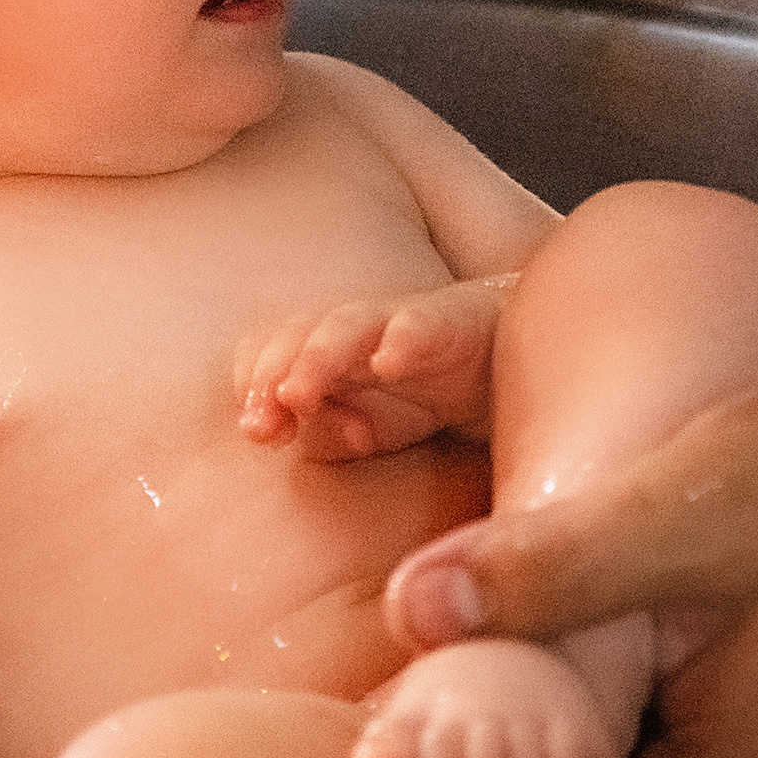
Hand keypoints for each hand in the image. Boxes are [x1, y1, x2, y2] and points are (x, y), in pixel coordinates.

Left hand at [239, 279, 508, 460]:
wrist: (502, 365)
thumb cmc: (420, 398)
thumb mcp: (369, 431)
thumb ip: (326, 436)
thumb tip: (296, 436)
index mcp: (319, 355)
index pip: (265, 354)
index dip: (254, 390)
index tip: (259, 434)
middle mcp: (350, 332)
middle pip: (295, 333)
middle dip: (271, 374)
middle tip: (264, 425)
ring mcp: (396, 322)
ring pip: (346, 325)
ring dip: (317, 358)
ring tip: (299, 392)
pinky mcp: (449, 321)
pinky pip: (420, 323)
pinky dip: (401, 340)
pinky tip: (388, 363)